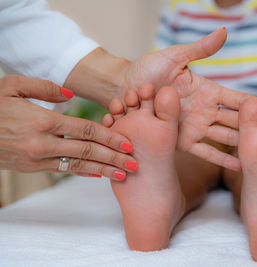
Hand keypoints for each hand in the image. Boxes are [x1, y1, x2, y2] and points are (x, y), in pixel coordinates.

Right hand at [0, 75, 136, 179]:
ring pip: (79, 165)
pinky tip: (99, 175)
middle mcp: (44, 142)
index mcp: (43, 120)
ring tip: (124, 175)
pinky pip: (65, 170)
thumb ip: (44, 87)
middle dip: (114, 158)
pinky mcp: (34, 167)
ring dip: (104, 170)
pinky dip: (84, 172)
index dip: (110, 137)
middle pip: (88, 150)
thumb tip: (70, 94)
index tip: (127, 143)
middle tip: (135, 164)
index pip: (86, 130)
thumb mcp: (13, 86)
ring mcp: (39, 158)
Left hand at [64, 29, 248, 170]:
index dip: (255, 104)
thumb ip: (201, 49)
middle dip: (255, 128)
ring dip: (243, 146)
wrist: (126, 89)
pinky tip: (239, 167)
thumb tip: (225, 31)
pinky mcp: (183, 140)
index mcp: (207, 90)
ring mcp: (196, 126)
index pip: (237, 99)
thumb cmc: (149, 70)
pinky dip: (222, 159)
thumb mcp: (176, 57)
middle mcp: (205, 110)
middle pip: (237, 121)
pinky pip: (205, 151)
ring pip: (226, 137)